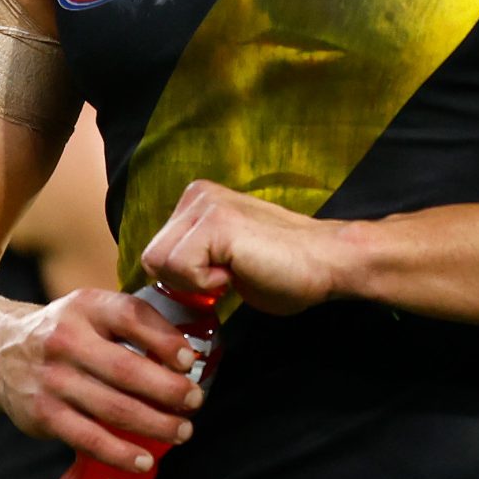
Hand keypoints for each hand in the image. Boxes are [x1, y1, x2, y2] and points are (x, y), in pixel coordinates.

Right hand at [0, 288, 204, 470]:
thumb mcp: (90, 311)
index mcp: (85, 308)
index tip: (189, 360)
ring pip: (113, 408)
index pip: (130, 316)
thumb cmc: (62, 332)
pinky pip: (88, 439)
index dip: (164, 339)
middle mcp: (67, 341)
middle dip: (168, 389)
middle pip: (126, 369)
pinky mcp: (43, 414)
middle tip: (194, 401)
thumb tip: (184, 357)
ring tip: (182, 431)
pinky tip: (144, 459)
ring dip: (155, 424)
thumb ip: (132, 324)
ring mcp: (53, 380)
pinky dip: (120, 453)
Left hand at [143, 181, 353, 315]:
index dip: (183, 279)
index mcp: (197, 199)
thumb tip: (161, 281)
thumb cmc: (283, 268)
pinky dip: (208, 284)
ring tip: (235, 272)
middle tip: (228, 277)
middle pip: (152, 257)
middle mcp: (197, 194)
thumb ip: (192, 257)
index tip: (221, 278)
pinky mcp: (217, 223)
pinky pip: (182, 268)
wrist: (326, 263)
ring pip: (160, 263)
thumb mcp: (221, 257)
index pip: (156, 251)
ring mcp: (206, 205)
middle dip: (185, 281)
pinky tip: (238, 272)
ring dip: (197, 282)